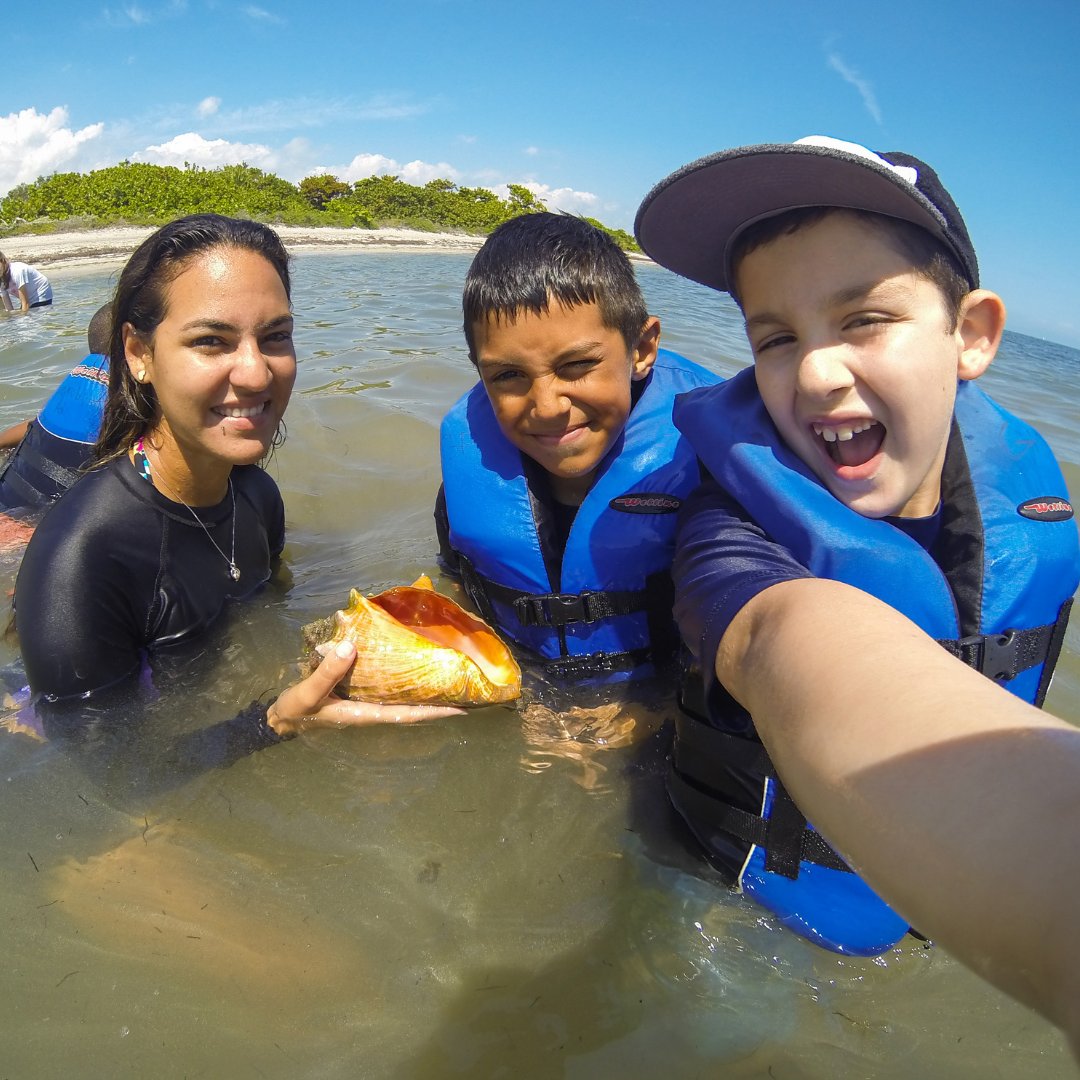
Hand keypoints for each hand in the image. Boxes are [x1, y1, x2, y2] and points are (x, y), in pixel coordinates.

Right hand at [266, 639, 467, 735]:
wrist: (281, 717)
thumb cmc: (297, 711)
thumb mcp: (308, 693)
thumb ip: (328, 672)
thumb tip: (351, 647)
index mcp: (365, 714)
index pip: (407, 714)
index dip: (435, 712)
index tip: (461, 708)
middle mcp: (372, 709)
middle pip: (412, 706)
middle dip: (438, 700)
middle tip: (466, 688)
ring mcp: (367, 701)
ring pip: (402, 695)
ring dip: (424, 689)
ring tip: (449, 676)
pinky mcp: (359, 692)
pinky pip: (386, 684)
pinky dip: (401, 676)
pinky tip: (412, 664)